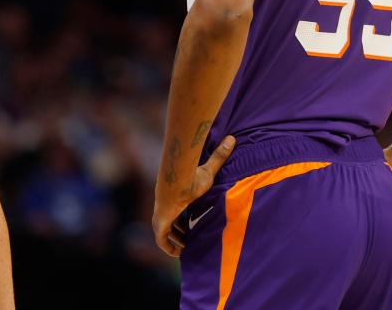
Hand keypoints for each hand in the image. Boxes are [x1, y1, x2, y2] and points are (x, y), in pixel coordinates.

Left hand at [152, 135, 235, 256]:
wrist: (176, 183)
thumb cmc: (191, 177)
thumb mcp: (208, 170)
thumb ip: (219, 156)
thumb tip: (231, 138)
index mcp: (175, 196)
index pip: (178, 209)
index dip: (185, 218)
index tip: (194, 224)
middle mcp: (166, 206)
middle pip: (172, 222)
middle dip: (181, 231)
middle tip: (193, 239)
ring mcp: (161, 216)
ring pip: (166, 233)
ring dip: (176, 240)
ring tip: (188, 248)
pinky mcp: (159, 224)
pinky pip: (162, 242)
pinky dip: (169, 248)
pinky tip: (179, 253)